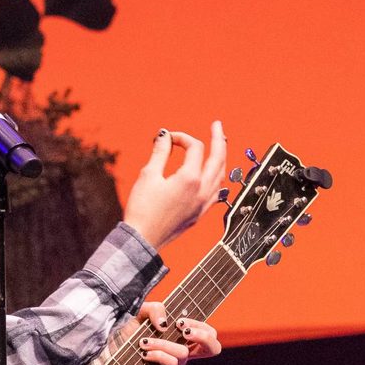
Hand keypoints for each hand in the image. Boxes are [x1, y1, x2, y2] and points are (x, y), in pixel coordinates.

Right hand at [123, 121, 227, 247]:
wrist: (143, 239)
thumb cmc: (142, 209)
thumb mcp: (148, 176)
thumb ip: (160, 152)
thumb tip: (165, 135)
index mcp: (190, 179)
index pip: (195, 148)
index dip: (181, 137)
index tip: (167, 138)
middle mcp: (203, 190)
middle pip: (218, 157)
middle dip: (218, 139)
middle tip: (217, 125)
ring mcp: (205, 203)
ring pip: (221, 174)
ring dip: (221, 158)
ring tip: (220, 146)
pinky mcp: (201, 213)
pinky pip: (218, 190)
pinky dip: (218, 177)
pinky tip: (215, 174)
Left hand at [131, 299, 222, 364]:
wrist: (110, 354)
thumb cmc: (128, 334)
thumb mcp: (140, 314)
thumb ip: (155, 309)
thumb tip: (165, 324)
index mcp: (184, 337)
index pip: (208, 332)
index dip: (201, 326)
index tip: (179, 321)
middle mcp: (185, 352)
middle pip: (214, 348)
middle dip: (203, 335)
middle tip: (182, 329)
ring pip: (183, 353)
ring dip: (164, 343)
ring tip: (144, 341)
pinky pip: (171, 363)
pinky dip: (158, 354)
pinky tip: (144, 353)